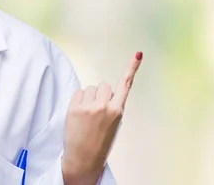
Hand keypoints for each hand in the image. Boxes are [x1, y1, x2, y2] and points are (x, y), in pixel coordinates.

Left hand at [62, 51, 142, 184]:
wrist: (83, 159)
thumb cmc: (99, 143)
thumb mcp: (113, 125)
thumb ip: (111, 107)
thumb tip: (104, 92)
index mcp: (117, 112)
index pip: (125, 85)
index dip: (132, 68)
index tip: (138, 54)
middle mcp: (104, 106)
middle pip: (103, 85)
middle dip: (100, 94)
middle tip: (97, 111)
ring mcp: (88, 106)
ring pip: (90, 88)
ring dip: (88, 98)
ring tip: (87, 116)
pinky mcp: (74, 107)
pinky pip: (78, 92)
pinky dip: (78, 100)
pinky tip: (78, 114)